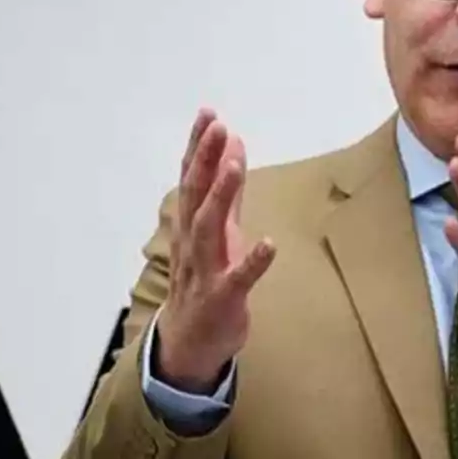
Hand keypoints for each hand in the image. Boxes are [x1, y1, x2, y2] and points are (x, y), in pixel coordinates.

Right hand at [155, 108, 276, 392]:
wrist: (189, 344)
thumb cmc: (205, 280)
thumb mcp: (217, 231)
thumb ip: (226, 191)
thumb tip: (232, 147)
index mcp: (191, 225)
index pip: (191, 179)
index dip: (199, 146)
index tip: (209, 114)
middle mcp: (193, 244)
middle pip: (195, 196)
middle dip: (205, 161)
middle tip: (218, 127)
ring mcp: (205, 271)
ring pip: (208, 230)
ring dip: (221, 197)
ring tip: (236, 167)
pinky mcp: (223, 299)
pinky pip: (238, 279)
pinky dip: (253, 262)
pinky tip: (269, 245)